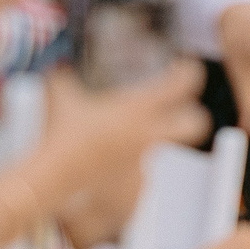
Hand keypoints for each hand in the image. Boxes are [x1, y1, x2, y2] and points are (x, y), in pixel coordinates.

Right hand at [37, 60, 209, 194]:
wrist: (53, 175)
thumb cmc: (59, 135)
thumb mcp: (61, 96)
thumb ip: (65, 77)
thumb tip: (58, 64)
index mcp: (137, 109)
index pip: (182, 85)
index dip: (189, 72)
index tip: (186, 68)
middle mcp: (149, 134)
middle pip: (197, 123)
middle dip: (192, 116)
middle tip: (180, 111)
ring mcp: (146, 160)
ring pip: (163, 148)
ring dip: (148, 141)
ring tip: (122, 138)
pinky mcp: (137, 184)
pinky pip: (141, 173)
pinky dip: (127, 167)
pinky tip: (108, 163)